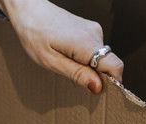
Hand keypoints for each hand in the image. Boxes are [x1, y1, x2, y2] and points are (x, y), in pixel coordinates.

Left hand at [1, 0, 123, 93]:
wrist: (29, 10)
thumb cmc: (34, 34)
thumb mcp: (51, 62)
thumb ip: (77, 74)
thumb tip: (98, 87)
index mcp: (86, 43)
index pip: (115, 66)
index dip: (112, 82)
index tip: (98, 90)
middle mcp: (94, 34)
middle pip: (108, 63)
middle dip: (95, 76)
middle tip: (72, 76)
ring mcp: (93, 29)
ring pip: (101, 58)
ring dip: (87, 66)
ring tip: (65, 61)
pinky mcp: (90, 29)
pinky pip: (94, 50)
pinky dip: (84, 58)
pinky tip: (67, 54)